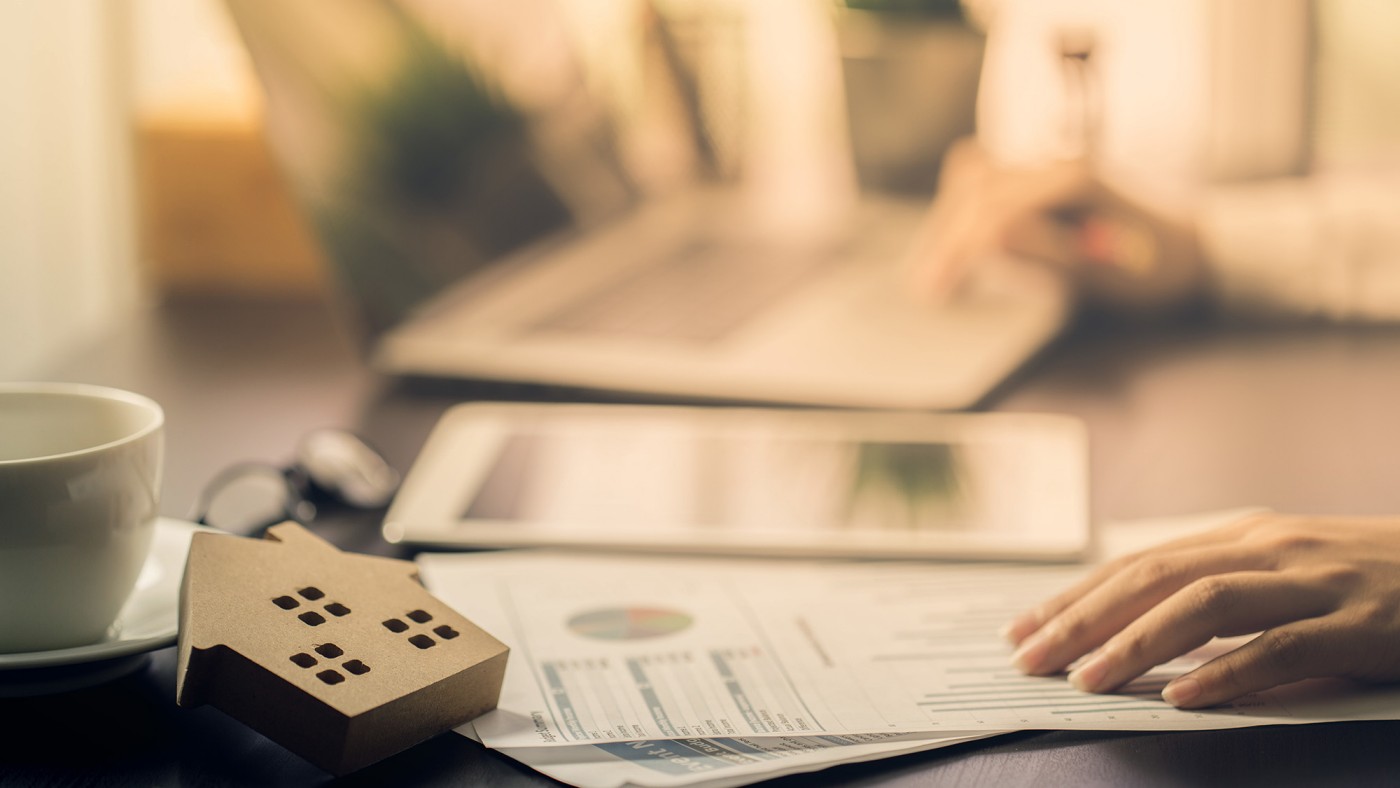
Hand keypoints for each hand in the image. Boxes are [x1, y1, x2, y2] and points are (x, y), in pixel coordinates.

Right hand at [907, 137, 1205, 315]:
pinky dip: (961, 207)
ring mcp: (1048, 166)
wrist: (1196, 249)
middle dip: (943, 239)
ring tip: (935, 265)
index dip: (957, 252)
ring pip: (972, 177)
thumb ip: (1045, 253)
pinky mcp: (1043, 176)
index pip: (993, 212)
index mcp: (1072, 184)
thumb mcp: (1105, 275)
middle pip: (973, 190)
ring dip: (947, 219)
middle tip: (925, 286)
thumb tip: (988, 239)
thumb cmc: (1156, 272)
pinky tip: (956, 239)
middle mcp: (1055, 165)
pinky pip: (984, 177)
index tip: (933, 290)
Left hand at [1002, 512, 1399, 707]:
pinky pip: (1281, 647)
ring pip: (1205, 604)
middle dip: (1081, 618)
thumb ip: (1222, 593)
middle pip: (1154, 577)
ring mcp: (1316, 582)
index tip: (1022, 628)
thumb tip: (1135, 633)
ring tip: (1087, 680)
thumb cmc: (1372, 580)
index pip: (1137, 563)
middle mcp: (1269, 547)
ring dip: (1135, 643)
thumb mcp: (1288, 572)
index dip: (1074, 596)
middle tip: (1029, 657)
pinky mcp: (1361, 624)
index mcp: (1243, 535)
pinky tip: (1183, 698)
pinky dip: (1226, 672)